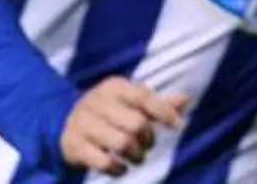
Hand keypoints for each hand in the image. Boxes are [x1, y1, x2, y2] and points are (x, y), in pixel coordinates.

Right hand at [59, 76, 191, 176]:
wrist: (68, 122)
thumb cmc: (112, 110)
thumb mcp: (133, 102)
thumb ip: (160, 103)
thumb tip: (187, 99)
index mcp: (113, 87)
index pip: (143, 97)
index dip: (164, 112)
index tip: (177, 126)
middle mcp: (95, 102)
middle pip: (136, 124)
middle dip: (148, 139)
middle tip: (148, 144)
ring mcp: (81, 123)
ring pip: (121, 144)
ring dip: (136, 156)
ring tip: (137, 157)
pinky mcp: (73, 145)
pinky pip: (103, 162)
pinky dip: (118, 169)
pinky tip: (121, 168)